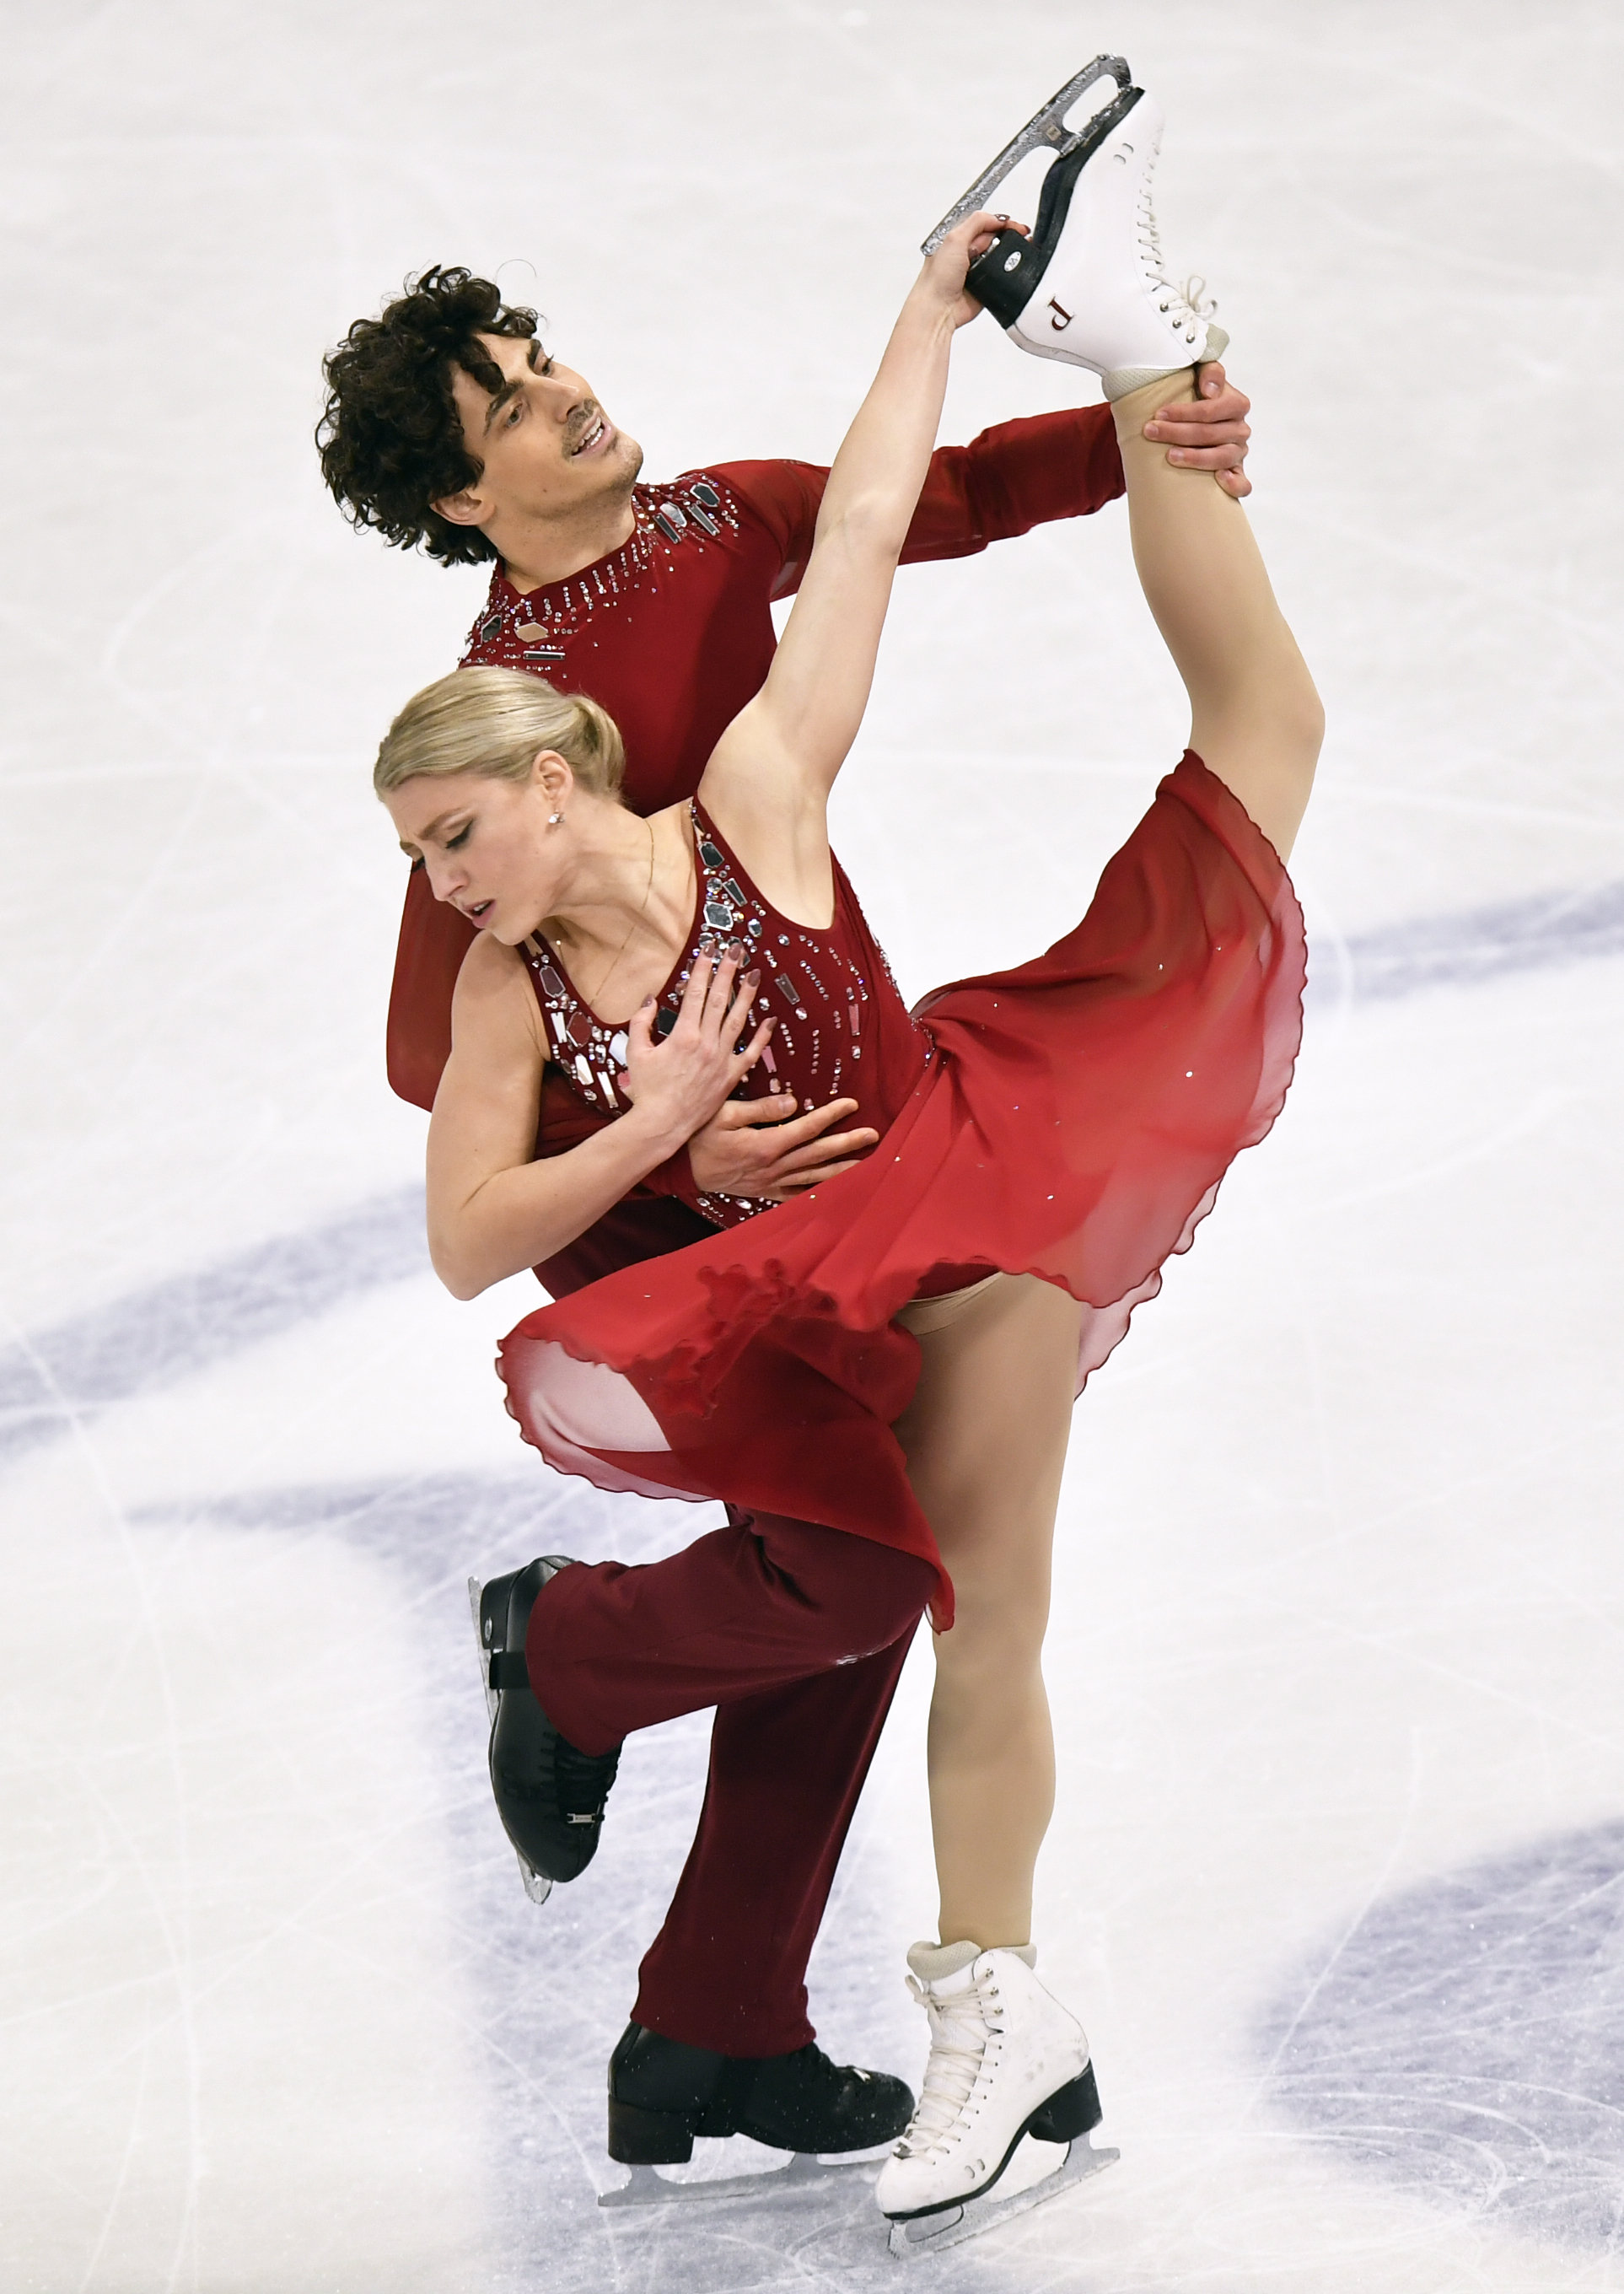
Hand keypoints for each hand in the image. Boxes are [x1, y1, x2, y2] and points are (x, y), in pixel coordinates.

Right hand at [615, 953, 771, 1148]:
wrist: (663, 1124)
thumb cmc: (646, 1091)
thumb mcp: (636, 1052)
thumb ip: (641, 1022)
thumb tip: (650, 999)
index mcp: (683, 1034)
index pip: (696, 992)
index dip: (703, 968)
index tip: (709, 948)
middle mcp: (706, 1043)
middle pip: (719, 999)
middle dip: (728, 971)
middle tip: (736, 950)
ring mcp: (721, 1060)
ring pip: (738, 1020)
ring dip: (747, 995)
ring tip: (755, 974)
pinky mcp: (729, 1076)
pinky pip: (750, 1053)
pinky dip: (762, 1037)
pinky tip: (770, 1021)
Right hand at [688, 1091, 880, 1200]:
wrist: (680, 1168)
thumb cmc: (698, 1136)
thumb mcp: (724, 1113)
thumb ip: (761, 1108)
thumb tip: (793, 1102)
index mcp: (765, 1144)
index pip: (807, 1128)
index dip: (832, 1115)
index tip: (853, 1103)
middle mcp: (773, 1166)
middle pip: (818, 1154)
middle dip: (848, 1143)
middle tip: (874, 1135)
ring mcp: (770, 1182)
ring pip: (813, 1176)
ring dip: (840, 1169)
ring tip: (865, 1163)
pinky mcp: (764, 1191)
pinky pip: (795, 1194)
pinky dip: (816, 1192)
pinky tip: (833, 1190)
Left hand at [916, 209, 1030, 330]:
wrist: (939, 310)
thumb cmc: (937, 279)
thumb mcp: (954, 239)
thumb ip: (976, 222)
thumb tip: (997, 218)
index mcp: (957, 237)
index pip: (984, 222)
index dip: (1000, 222)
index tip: (1014, 225)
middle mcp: (966, 251)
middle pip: (995, 236)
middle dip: (1008, 236)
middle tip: (1019, 236)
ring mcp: (976, 268)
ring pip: (1000, 255)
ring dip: (1009, 254)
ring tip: (1015, 251)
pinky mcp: (984, 284)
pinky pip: (1001, 274)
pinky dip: (1007, 271)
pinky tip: (1010, 267)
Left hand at [1143, 362, 1251, 496]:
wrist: (1200, 420)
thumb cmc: (1198, 397)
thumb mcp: (1203, 377)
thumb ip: (1210, 372)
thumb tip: (1210, 391)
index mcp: (1237, 404)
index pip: (1211, 409)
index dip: (1185, 412)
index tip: (1159, 414)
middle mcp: (1240, 429)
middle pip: (1210, 434)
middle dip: (1177, 432)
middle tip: (1151, 432)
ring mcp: (1238, 452)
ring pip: (1222, 458)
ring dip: (1196, 458)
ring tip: (1170, 456)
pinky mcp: (1236, 473)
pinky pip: (1243, 484)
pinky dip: (1234, 484)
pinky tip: (1219, 480)